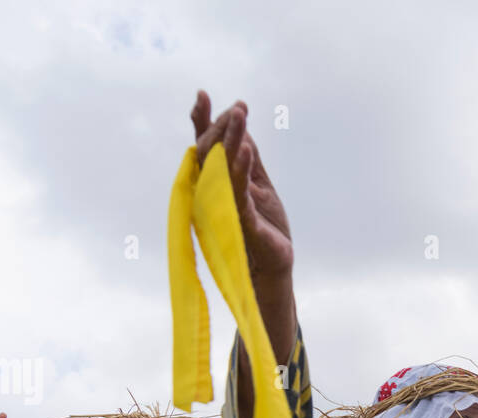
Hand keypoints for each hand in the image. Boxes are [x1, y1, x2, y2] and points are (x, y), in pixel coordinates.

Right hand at [191, 92, 292, 288]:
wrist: (275, 263)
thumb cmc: (265, 226)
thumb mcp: (259, 184)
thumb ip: (249, 159)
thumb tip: (241, 129)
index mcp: (217, 181)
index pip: (206, 146)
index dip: (202, 121)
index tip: (202, 95)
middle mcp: (214, 191)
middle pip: (211, 151)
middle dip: (222, 125)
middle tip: (239, 108)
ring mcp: (225, 205)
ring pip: (222, 166)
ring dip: (231, 137)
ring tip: (240, 114)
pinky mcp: (240, 220)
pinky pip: (237, 190)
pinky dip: (240, 167)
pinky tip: (244, 147)